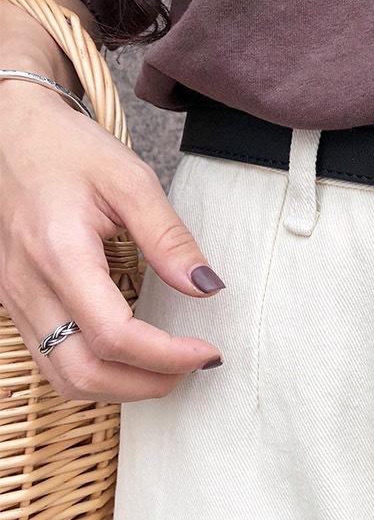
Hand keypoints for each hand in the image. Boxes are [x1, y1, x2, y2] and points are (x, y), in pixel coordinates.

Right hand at [0, 80, 224, 402]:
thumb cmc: (70, 150)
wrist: (11, 133)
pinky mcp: (17, 301)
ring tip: (168, 368)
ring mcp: (16, 298)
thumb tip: (206, 287)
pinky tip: (131, 356)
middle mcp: (28, 286)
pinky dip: (95, 372)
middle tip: (194, 367)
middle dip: (147, 384)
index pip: (114, 335)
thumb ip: (169, 238)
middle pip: (83, 373)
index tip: (209, 352)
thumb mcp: (130, 181)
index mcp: (59, 254)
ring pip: (62, 376)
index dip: (167, 356)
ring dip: (120, 387)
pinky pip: (51, 358)